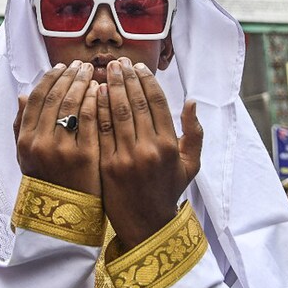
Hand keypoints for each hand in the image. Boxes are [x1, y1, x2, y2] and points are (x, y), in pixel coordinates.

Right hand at [14, 61, 100, 195]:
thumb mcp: (26, 158)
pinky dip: (94, 100)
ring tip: (90, 72)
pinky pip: (89, 119)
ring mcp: (63, 150)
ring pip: (71, 104)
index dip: (50, 79)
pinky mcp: (85, 156)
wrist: (66, 217)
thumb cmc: (48, 182)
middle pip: (55, 98)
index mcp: (25, 141)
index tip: (61, 67)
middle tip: (79, 64)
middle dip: (68, 76)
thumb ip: (22, 127)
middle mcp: (40, 143)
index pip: (37, 99)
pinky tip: (100, 90)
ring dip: (82, 83)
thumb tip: (23, 95)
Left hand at [97, 58, 201, 250]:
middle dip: (126, 78)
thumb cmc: (168, 191)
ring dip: (111, 87)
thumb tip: (191, 101)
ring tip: (105, 71)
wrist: (147, 225)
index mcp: (170, 145)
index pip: (157, 102)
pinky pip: (101, 129)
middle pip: (135, 103)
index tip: (138, 67)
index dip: (147, 81)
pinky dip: (97, 108)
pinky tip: (93, 93)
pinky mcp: (107, 166)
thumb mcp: (190, 165)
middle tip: (119, 62)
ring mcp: (127, 157)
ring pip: (117, 112)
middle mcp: (150, 148)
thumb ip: (194, 133)